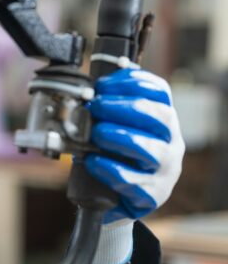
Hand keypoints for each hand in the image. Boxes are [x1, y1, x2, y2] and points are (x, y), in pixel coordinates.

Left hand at [84, 68, 184, 263]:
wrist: (114, 199)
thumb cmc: (116, 155)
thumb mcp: (117, 125)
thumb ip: (115, 98)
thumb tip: (115, 64)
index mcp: (162, 119)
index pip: (159, 92)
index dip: (133, 83)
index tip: (104, 84)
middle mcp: (170, 142)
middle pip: (159, 117)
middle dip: (124, 107)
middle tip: (96, 106)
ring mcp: (164, 170)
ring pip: (151, 149)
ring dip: (120, 136)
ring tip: (96, 133)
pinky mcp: (151, 195)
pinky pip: (134, 182)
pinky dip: (111, 169)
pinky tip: (92, 161)